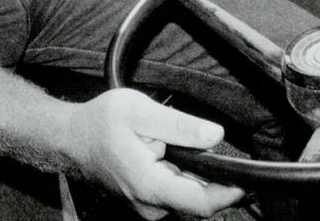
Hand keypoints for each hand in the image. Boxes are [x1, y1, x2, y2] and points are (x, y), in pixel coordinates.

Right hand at [63, 88, 244, 218]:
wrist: (72, 138)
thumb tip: (216, 136)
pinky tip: (174, 154)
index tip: (248, 176)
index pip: (202, 204)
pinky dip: (184, 176)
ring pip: (188, 197)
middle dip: (213, 178)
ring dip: (197, 175)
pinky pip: (176, 194)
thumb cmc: (101, 123)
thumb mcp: (140, 112)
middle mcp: (150, 205)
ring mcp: (149, 206)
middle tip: (207, 144)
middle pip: (198, 201)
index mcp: (150, 186)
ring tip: (183, 144)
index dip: (230, 193)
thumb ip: (180, 125)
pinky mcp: (148, 202)